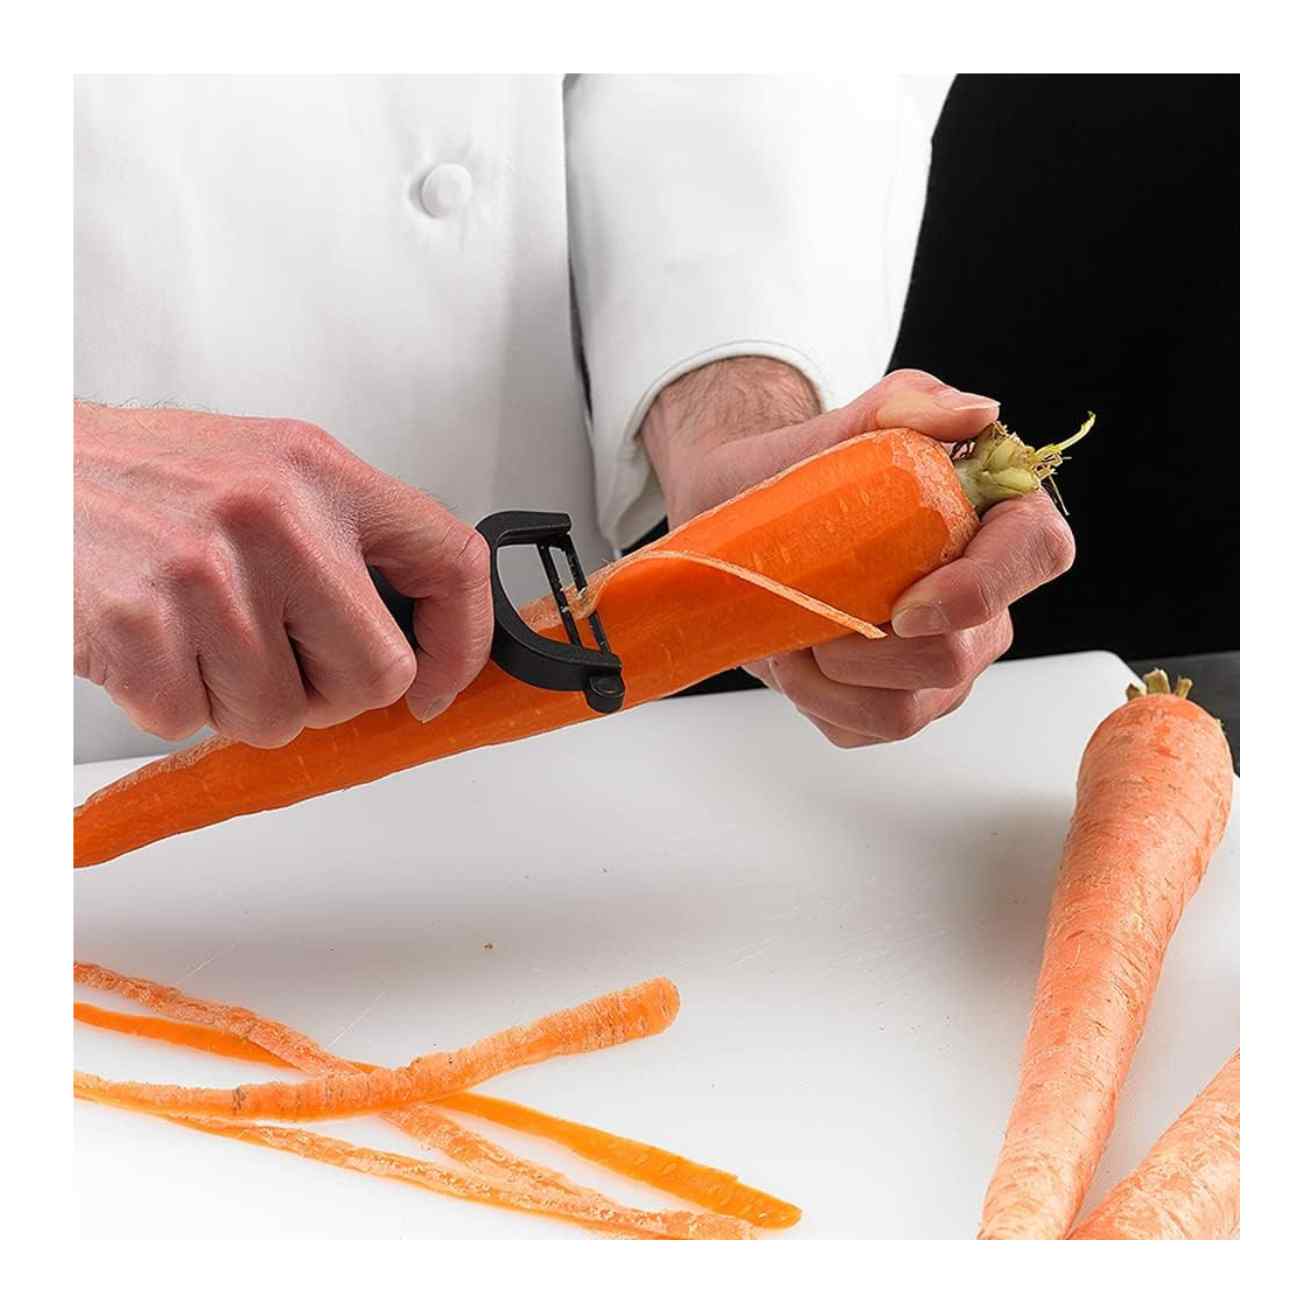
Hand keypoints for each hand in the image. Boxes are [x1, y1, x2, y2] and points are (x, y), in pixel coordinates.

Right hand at [74, 402, 492, 745]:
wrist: (27, 468)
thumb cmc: (149, 480)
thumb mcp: (270, 474)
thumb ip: (347, 543)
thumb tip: (415, 642)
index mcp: (320, 473)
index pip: (451, 561)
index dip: (463, 641)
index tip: (440, 680)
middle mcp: (275, 517)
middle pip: (374, 674)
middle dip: (333, 693)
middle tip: (284, 661)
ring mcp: (207, 574)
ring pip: (281, 716)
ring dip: (241, 699)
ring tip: (198, 633)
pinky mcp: (140, 625)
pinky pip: (193, 722)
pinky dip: (172, 701)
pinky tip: (151, 642)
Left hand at [642, 365, 1075, 747]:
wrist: (742, 513)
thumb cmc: (804, 469)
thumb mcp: (849, 423)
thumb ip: (909, 405)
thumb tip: (978, 414)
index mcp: (994, 523)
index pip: (1037, 554)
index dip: (980, 589)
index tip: (906, 603)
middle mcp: (984, 604)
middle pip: (958, 656)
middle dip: (870, 648)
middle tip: (810, 607)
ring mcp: (945, 662)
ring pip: (910, 709)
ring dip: (831, 679)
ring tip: (792, 632)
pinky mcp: (896, 702)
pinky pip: (866, 728)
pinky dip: (816, 700)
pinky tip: (794, 657)